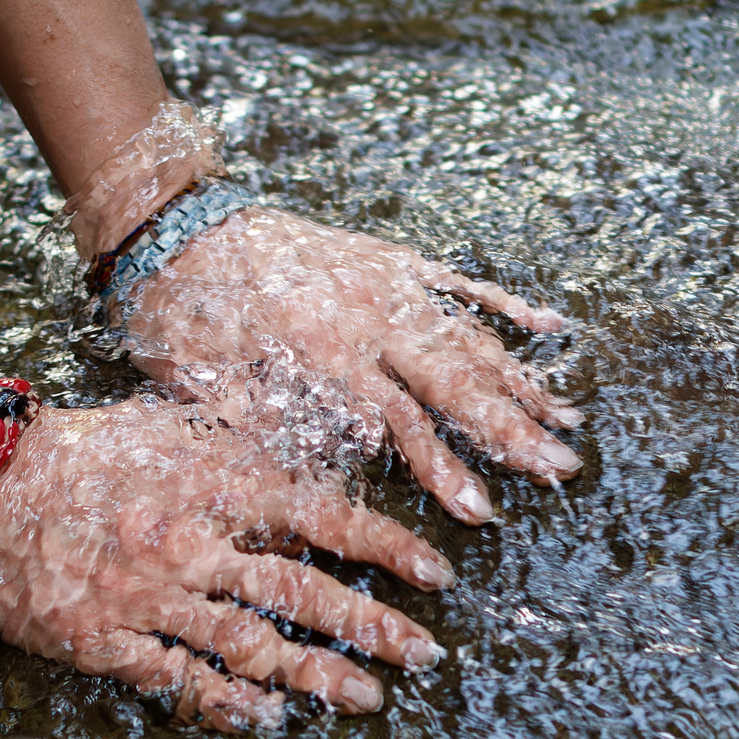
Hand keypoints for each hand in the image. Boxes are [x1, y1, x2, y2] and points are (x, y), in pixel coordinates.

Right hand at [0, 386, 453, 729]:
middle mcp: (188, 543)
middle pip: (299, 594)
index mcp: (212, 483)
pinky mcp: (105, 642)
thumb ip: (246, 438)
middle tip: (427, 653)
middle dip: (371, 627)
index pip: (320, 517)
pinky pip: (180, 682)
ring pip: (250, 647)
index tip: (438, 574)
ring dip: (316, 677)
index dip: (385, 548)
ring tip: (368, 698)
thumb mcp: (173, 426)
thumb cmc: (86, 450)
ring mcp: (147, 598)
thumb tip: (322, 443)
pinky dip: (229, 703)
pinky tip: (270, 718)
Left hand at [121, 208, 582, 524]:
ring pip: (470, 339)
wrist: (171, 227)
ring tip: (568, 421)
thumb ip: (284, 419)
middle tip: (561, 470)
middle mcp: (368, 317)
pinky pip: (459, 282)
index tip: (483, 510)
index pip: (405, 425)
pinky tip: (551, 327)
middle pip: (457, 384)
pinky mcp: (389, 260)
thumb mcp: (213, 386)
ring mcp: (385, 284)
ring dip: (522, 383)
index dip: (447, 470)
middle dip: (513, 432)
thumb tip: (365, 447)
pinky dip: (507, 304)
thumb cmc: (183, 319)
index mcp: (324, 354)